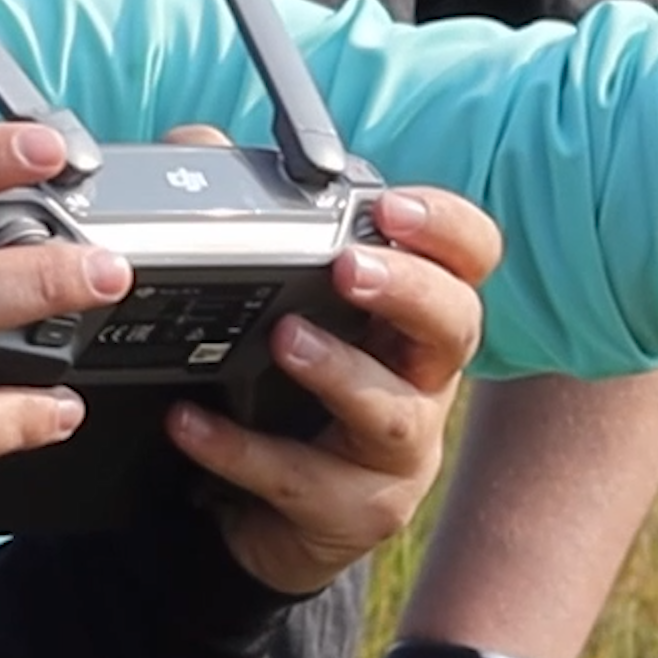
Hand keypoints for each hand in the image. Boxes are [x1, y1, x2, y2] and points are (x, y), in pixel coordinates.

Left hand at [170, 186, 503, 594]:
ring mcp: (396, 451)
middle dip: (410, 290)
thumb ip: (238, 211)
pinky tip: (188, 422)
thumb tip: (198, 147)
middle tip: (350, 267)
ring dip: (340, 372)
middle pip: (457, 325)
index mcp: (412, 311)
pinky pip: (302, 481)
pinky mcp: (352, 510)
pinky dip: (241, 448)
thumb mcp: (271, 295)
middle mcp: (422, 377)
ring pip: (393, 414)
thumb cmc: (278, 381)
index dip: (445, 227)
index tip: (392, 207)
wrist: (256, 508)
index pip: (470, 256)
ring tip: (282, 340)